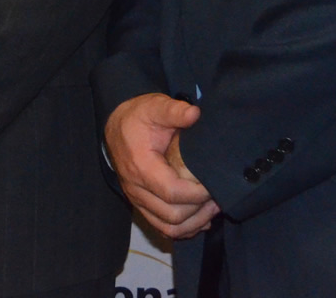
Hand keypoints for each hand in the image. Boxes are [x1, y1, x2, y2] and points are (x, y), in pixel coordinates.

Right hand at [104, 93, 219, 238]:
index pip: (172, 193)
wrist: (116, 126)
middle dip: (200, 211)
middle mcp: (136, 188)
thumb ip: (174, 110)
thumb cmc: (138, 117)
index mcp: (141, 166)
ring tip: (212, 210)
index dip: (197, 194)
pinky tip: (199, 219)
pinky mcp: (140, 204)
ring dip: (194, 223)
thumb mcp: (154, 107)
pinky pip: (161, 227)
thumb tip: (195, 113)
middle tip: (219, 198)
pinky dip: (183, 228)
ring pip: (168, 227)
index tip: (214, 185)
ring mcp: (137, 199)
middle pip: (172, 215)